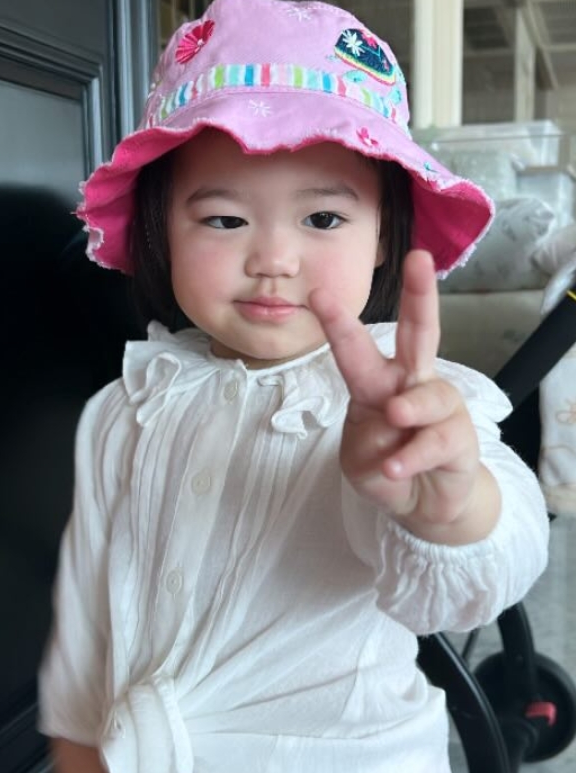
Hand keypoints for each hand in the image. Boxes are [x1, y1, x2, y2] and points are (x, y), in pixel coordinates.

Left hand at [310, 250, 499, 543]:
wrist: (422, 505)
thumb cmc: (386, 468)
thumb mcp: (359, 457)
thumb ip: (366, 439)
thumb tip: (392, 422)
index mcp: (378, 382)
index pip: (357, 347)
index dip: (339, 321)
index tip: (318, 292)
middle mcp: (412, 384)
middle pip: (419, 332)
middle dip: (419, 295)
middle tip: (419, 260)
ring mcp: (441, 409)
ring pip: (430, 395)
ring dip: (411, 405)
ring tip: (395, 416)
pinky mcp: (461, 439)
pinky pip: (437, 441)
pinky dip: (412, 456)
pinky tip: (396, 469)